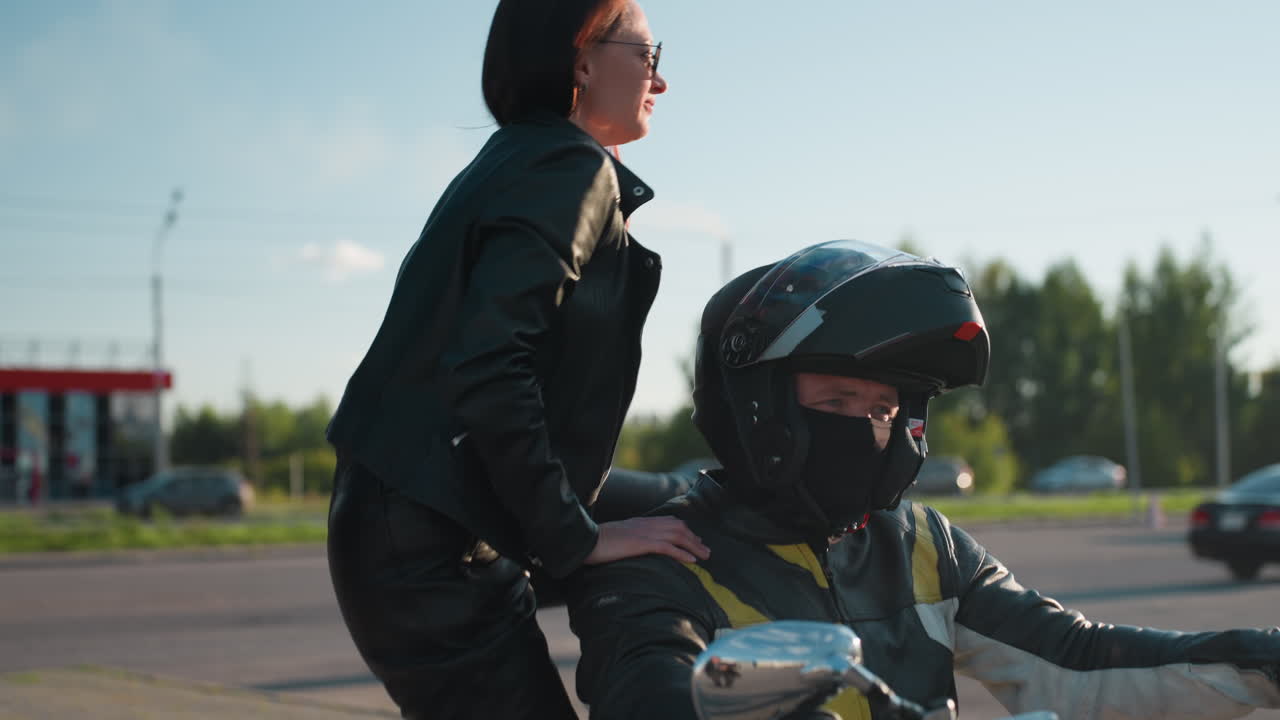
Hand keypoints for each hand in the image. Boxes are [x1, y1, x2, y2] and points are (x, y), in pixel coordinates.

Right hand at [584, 516, 710, 564]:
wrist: (585, 541)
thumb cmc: (596, 543)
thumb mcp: (617, 538)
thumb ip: (629, 539)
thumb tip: (635, 547)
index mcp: (640, 522)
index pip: (669, 521)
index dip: (684, 530)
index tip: (694, 540)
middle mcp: (645, 524)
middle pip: (677, 527)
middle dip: (694, 539)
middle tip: (706, 550)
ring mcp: (644, 532)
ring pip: (677, 536)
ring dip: (694, 546)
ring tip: (705, 556)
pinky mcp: (641, 543)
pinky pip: (667, 547)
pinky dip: (682, 553)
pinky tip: (692, 560)